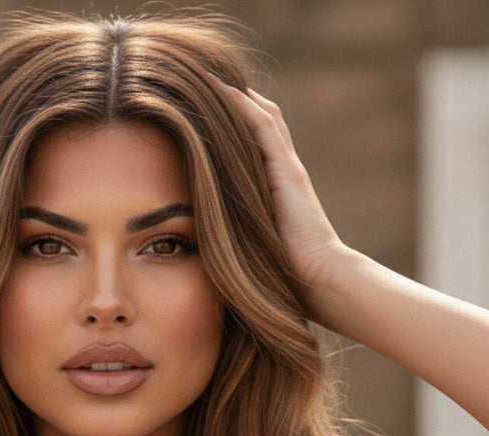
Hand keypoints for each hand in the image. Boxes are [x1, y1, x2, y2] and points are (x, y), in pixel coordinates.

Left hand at [219, 85, 346, 296]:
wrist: (316, 276)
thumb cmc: (283, 269)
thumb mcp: (252, 242)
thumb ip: (236, 229)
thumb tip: (200, 237)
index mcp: (275, 185)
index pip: (254, 142)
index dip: (233, 122)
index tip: (203, 111)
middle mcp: (282, 170)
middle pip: (259, 121)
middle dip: (235, 101)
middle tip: (205, 85)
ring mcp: (287, 167)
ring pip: (262, 117)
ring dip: (236, 96)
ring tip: (209, 78)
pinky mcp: (287, 170)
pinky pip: (264, 128)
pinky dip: (244, 107)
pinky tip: (222, 91)